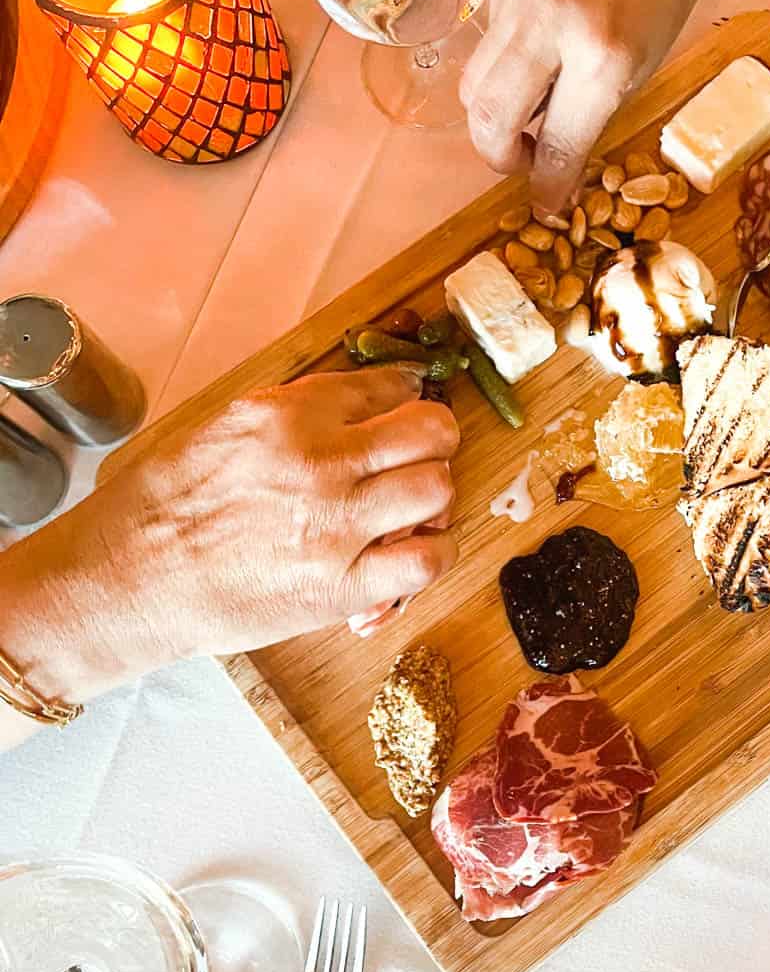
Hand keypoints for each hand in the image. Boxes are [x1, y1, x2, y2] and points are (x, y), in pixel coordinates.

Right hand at [0, 367, 459, 713]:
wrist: (129, 579)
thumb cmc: (165, 504)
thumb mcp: (224, 426)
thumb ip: (293, 411)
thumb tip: (357, 400)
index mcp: (288, 413)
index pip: (385, 385)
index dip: (405, 397)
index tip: (404, 409)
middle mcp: (321, 459)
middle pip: (430, 430)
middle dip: (433, 441)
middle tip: (417, 459)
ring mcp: (338, 524)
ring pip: (438, 489)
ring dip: (434, 497)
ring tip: (412, 510)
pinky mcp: (343, 586)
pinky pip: (427, 560)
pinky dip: (432, 554)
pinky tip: (411, 554)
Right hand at [461, 0, 718, 211]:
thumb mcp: (648, 56)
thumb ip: (597, 110)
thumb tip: (560, 161)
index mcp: (602, 57)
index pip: (555, 145)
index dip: (547, 186)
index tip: (545, 205)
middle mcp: (550, 28)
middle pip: (489, 120)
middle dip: (500, 158)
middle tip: (525, 162)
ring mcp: (516, 0)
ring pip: (475, 86)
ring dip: (495, 117)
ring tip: (529, 115)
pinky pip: (487, 45)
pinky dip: (504, 67)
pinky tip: (536, 57)